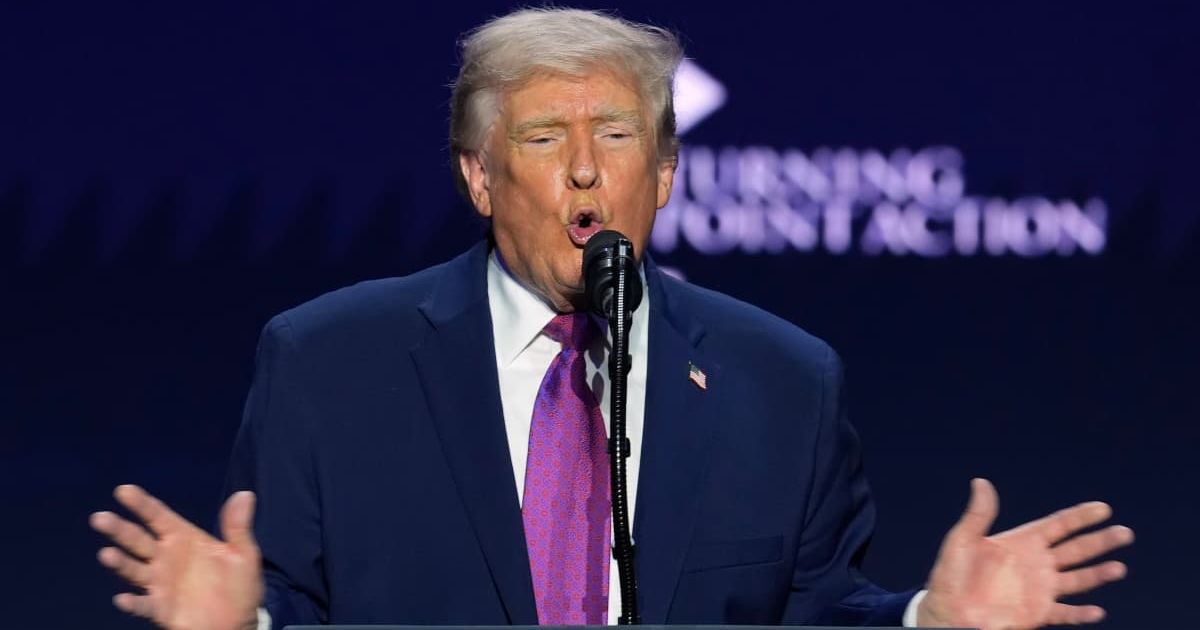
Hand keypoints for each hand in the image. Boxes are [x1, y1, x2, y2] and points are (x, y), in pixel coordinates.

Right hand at [90, 485, 263, 629]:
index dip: (141, 503)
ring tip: (107, 555)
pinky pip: (144, 605)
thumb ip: (238, 527)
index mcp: (184, 539)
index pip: (158, 516)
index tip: (123, 490)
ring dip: (120, 562)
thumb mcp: (244, 554)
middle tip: (100, 518)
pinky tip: (122, 598)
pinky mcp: (161, 609)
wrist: (238, 623)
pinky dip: (133, 602)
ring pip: (134, 569)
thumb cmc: (239, 586)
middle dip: (119, 529)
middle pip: (138, 540)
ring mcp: (160, 583)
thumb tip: (245, 494)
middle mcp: (166, 558)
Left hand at [918, 478, 1132, 629]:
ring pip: (1078, 579)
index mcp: (1021, 542)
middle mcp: (1036, 563)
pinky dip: (1081, 613)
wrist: (947, 613)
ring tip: (1119, 568)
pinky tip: (1097, 611)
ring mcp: (1039, 589)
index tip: (1104, 508)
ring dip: (1098, 574)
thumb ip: (978, 515)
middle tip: (1125, 533)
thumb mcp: (961, 541)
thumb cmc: (949, 576)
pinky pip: (1065, 613)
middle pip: (1076, 549)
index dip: (1080, 516)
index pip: (1058, 525)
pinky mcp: (1037, 613)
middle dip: (1101, 541)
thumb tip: (980, 482)